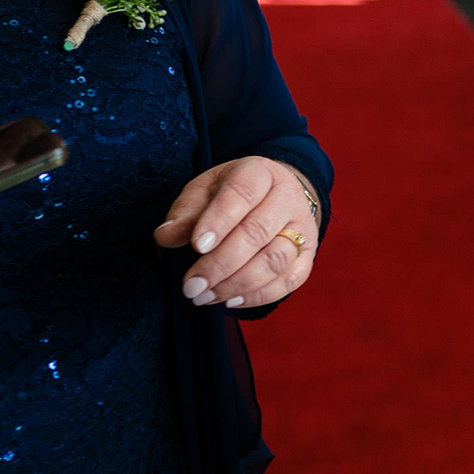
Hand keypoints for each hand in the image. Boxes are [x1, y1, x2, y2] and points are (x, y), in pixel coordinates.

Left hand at [154, 156, 319, 308]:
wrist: (274, 196)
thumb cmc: (232, 194)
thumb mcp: (204, 190)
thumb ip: (185, 212)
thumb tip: (165, 236)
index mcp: (260, 173)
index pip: (242, 194)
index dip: (219, 220)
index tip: (196, 246)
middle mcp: (287, 197)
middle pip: (259, 231)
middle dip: (221, 263)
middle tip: (191, 285)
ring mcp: (303, 227)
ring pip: (276, 259)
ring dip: (237, 283)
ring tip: (205, 295)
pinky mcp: (308, 254)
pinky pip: (290, 280)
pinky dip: (259, 295)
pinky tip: (231, 300)